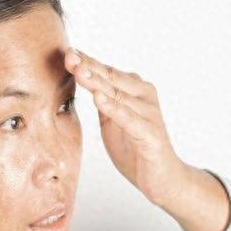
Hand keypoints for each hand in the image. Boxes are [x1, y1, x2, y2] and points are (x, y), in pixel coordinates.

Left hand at [64, 46, 188, 206]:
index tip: (67, 53)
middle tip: (70, 57)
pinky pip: (129, 120)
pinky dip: (114, 109)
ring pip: (118, 96)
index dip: (87, 62)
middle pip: (112, 79)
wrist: (162, 178)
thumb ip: (102, 100)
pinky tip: (99, 99)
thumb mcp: (112, 121)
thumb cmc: (136, 147)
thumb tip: (81, 77)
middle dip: (90, 67)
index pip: (107, 72)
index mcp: (135, 91)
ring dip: (98, 83)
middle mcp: (144, 97)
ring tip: (80, 73)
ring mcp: (149, 114)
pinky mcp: (151, 135)